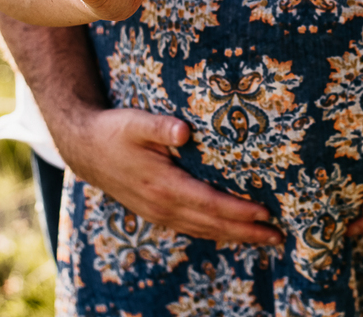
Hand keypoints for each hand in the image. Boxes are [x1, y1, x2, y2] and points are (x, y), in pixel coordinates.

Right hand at [57, 104, 284, 244]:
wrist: (84, 149)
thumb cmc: (114, 131)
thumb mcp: (135, 122)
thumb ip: (160, 126)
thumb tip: (183, 131)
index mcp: (162, 185)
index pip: (209, 202)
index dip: (238, 210)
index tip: (265, 213)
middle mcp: (162, 205)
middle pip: (212, 224)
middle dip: (246, 232)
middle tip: (278, 237)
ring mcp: (158, 212)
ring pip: (203, 230)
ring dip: (235, 237)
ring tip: (265, 240)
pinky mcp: (156, 212)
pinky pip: (191, 228)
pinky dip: (215, 233)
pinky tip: (231, 234)